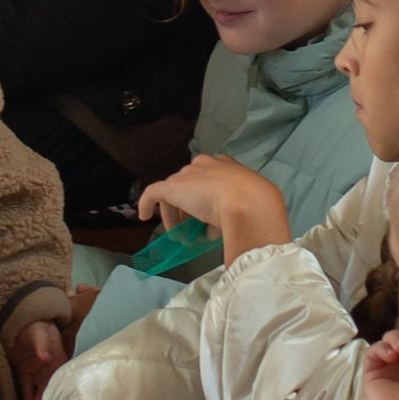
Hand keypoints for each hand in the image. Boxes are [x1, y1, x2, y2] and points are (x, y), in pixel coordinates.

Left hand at [8, 317, 68, 399]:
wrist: (18, 319)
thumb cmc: (35, 324)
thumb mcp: (40, 332)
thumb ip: (43, 345)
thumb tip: (46, 358)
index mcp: (56, 356)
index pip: (58, 374)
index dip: (58, 387)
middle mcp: (47, 365)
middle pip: (49, 384)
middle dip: (48, 398)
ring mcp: (35, 368)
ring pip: (39, 387)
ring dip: (38, 399)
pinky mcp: (23, 369)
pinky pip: (26, 384)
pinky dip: (27, 393)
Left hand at [134, 155, 291, 265]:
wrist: (248, 203)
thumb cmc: (254, 205)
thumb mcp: (247, 205)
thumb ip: (230, 211)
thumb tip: (215, 228)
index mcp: (226, 165)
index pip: (208, 180)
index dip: (203, 200)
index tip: (205, 219)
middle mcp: (205, 164)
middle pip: (189, 186)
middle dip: (189, 208)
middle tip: (191, 229)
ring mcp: (188, 174)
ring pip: (173, 193)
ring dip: (176, 215)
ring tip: (182, 235)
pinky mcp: (173, 187)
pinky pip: (153, 192)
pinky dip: (146, 202)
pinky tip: (143, 215)